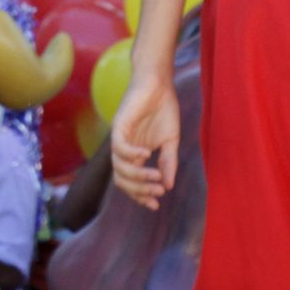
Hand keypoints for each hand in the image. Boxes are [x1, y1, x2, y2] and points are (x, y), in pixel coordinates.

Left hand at [110, 68, 180, 209]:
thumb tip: (168, 185)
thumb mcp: (170, 141)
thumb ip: (168, 162)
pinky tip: (146, 154)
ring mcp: (120, 137)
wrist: (159, 84)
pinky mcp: (119, 125)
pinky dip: (130, 155)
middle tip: (157, 192)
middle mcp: (124, 149)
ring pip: (118, 166)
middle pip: (121, 179)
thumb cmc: (163, 110)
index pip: (131, 182)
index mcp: (135, 155)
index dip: (140, 196)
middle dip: (139, 190)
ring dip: (137, 175)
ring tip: (156, 175)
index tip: (156, 205)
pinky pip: (118, 146)